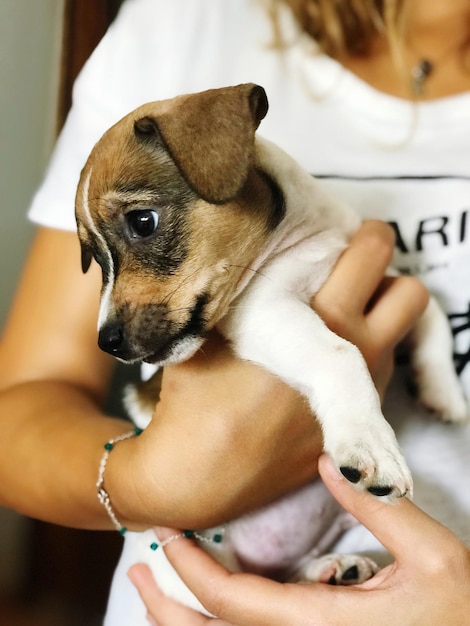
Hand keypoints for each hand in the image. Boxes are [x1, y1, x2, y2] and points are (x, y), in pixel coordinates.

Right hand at [109, 221, 427, 528]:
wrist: (202, 473)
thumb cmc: (200, 394)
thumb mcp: (216, 326)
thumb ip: (247, 289)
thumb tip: (260, 258)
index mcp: (324, 319)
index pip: (374, 254)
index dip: (368, 237)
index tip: (351, 239)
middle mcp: (360, 354)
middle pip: (412, 297)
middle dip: (387, 281)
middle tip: (347, 283)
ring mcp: (366, 394)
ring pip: (396, 338)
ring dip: (373, 323)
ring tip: (323, 327)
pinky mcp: (359, 423)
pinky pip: (377, 376)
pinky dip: (360, 361)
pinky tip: (315, 369)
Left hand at [128, 454, 469, 625]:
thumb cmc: (464, 614)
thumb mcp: (433, 554)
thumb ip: (378, 507)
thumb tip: (329, 461)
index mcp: (320, 625)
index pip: (229, 600)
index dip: (189, 565)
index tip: (164, 529)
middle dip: (164, 607)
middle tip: (137, 573)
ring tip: (154, 593)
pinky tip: (214, 611)